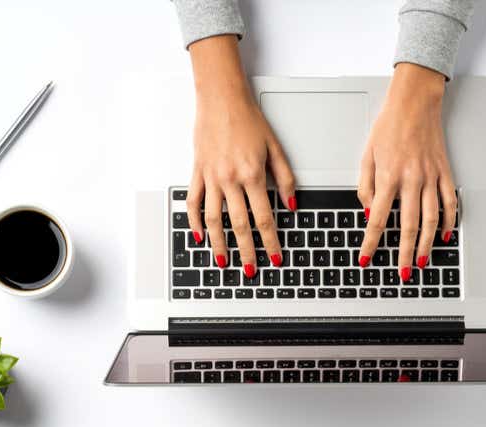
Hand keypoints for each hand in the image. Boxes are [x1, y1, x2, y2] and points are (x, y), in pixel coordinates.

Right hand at [184, 36, 295, 277]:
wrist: (221, 98)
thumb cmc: (248, 119)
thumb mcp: (275, 147)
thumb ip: (284, 178)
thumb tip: (291, 204)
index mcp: (252, 175)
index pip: (265, 218)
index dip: (271, 242)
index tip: (275, 257)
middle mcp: (230, 180)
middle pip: (239, 225)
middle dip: (247, 251)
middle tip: (251, 270)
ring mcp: (211, 177)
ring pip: (214, 219)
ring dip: (219, 244)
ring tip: (223, 261)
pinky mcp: (197, 172)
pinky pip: (194, 202)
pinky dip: (195, 221)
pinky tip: (200, 236)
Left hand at [357, 63, 456, 280]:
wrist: (415, 103)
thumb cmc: (388, 126)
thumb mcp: (366, 155)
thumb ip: (366, 187)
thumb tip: (370, 213)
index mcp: (389, 176)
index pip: (378, 219)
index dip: (371, 242)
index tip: (366, 258)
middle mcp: (412, 179)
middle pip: (408, 226)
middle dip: (404, 253)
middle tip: (403, 273)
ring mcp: (431, 177)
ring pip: (431, 219)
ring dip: (427, 244)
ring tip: (423, 262)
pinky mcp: (444, 172)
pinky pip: (449, 202)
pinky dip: (448, 222)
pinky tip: (444, 236)